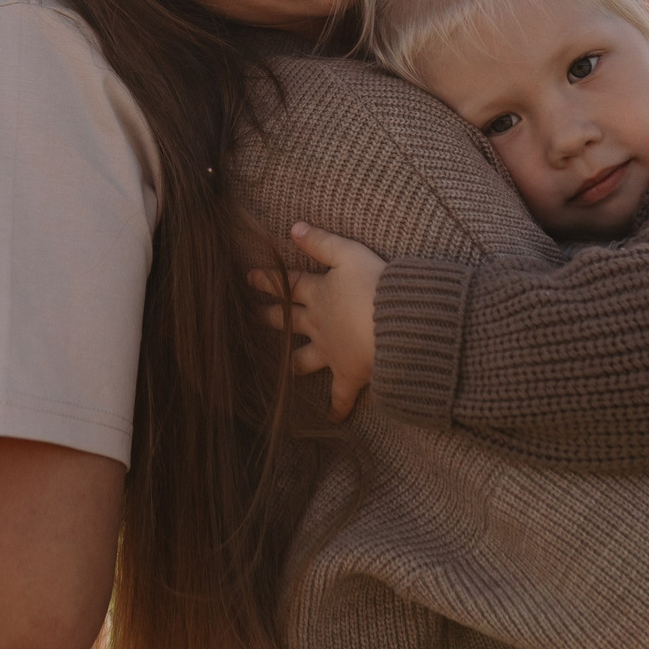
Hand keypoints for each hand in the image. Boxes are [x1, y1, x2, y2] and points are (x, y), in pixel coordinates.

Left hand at [250, 222, 384, 419]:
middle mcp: (319, 324)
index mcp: (320, 294)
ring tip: (282, 370)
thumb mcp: (351, 254)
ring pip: (304, 360)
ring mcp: (331, 352)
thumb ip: (322, 242)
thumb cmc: (378, 285)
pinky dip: (336, 409)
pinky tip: (329, 420)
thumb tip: (293, 227)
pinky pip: (340, 397)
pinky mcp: (350, 375)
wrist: (400, 325)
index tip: (248, 278)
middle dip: (269, 318)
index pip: (288, 284)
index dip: (268, 280)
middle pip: (288, 321)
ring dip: (293, 364)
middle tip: (251, 318)